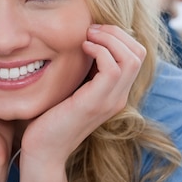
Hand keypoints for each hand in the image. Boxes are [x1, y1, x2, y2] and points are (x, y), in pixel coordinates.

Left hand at [20, 24, 145, 166]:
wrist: (42, 151)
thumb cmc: (50, 118)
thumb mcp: (71, 88)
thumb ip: (82, 71)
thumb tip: (81, 43)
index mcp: (115, 92)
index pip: (136, 55)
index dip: (118, 36)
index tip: (92, 32)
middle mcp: (118, 97)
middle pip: (139, 53)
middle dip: (117, 32)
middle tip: (91, 30)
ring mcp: (110, 101)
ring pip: (131, 58)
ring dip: (109, 38)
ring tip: (88, 36)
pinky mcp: (95, 103)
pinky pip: (112, 68)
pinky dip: (100, 50)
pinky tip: (82, 48)